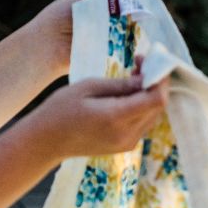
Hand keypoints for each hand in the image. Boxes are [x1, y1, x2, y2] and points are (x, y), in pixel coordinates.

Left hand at [34, 0, 158, 78]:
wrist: (47, 45)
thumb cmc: (62, 15)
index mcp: (106, 4)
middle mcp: (111, 21)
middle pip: (136, 14)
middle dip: (147, 10)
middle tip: (158, 4)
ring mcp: (113, 39)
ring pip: (136, 33)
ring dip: (146, 29)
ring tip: (157, 22)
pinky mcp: (111, 57)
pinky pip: (128, 52)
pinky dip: (137, 48)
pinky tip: (149, 42)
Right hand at [40, 72, 169, 160]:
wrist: (46, 141)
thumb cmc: (61, 108)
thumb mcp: (88, 87)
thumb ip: (120, 84)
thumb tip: (147, 77)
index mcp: (116, 117)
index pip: (157, 99)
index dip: (160, 79)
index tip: (151, 61)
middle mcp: (126, 134)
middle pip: (158, 106)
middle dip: (155, 82)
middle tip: (140, 63)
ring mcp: (127, 143)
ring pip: (153, 114)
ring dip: (149, 94)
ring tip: (132, 76)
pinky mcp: (125, 146)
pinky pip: (143, 123)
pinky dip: (142, 106)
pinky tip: (128, 94)